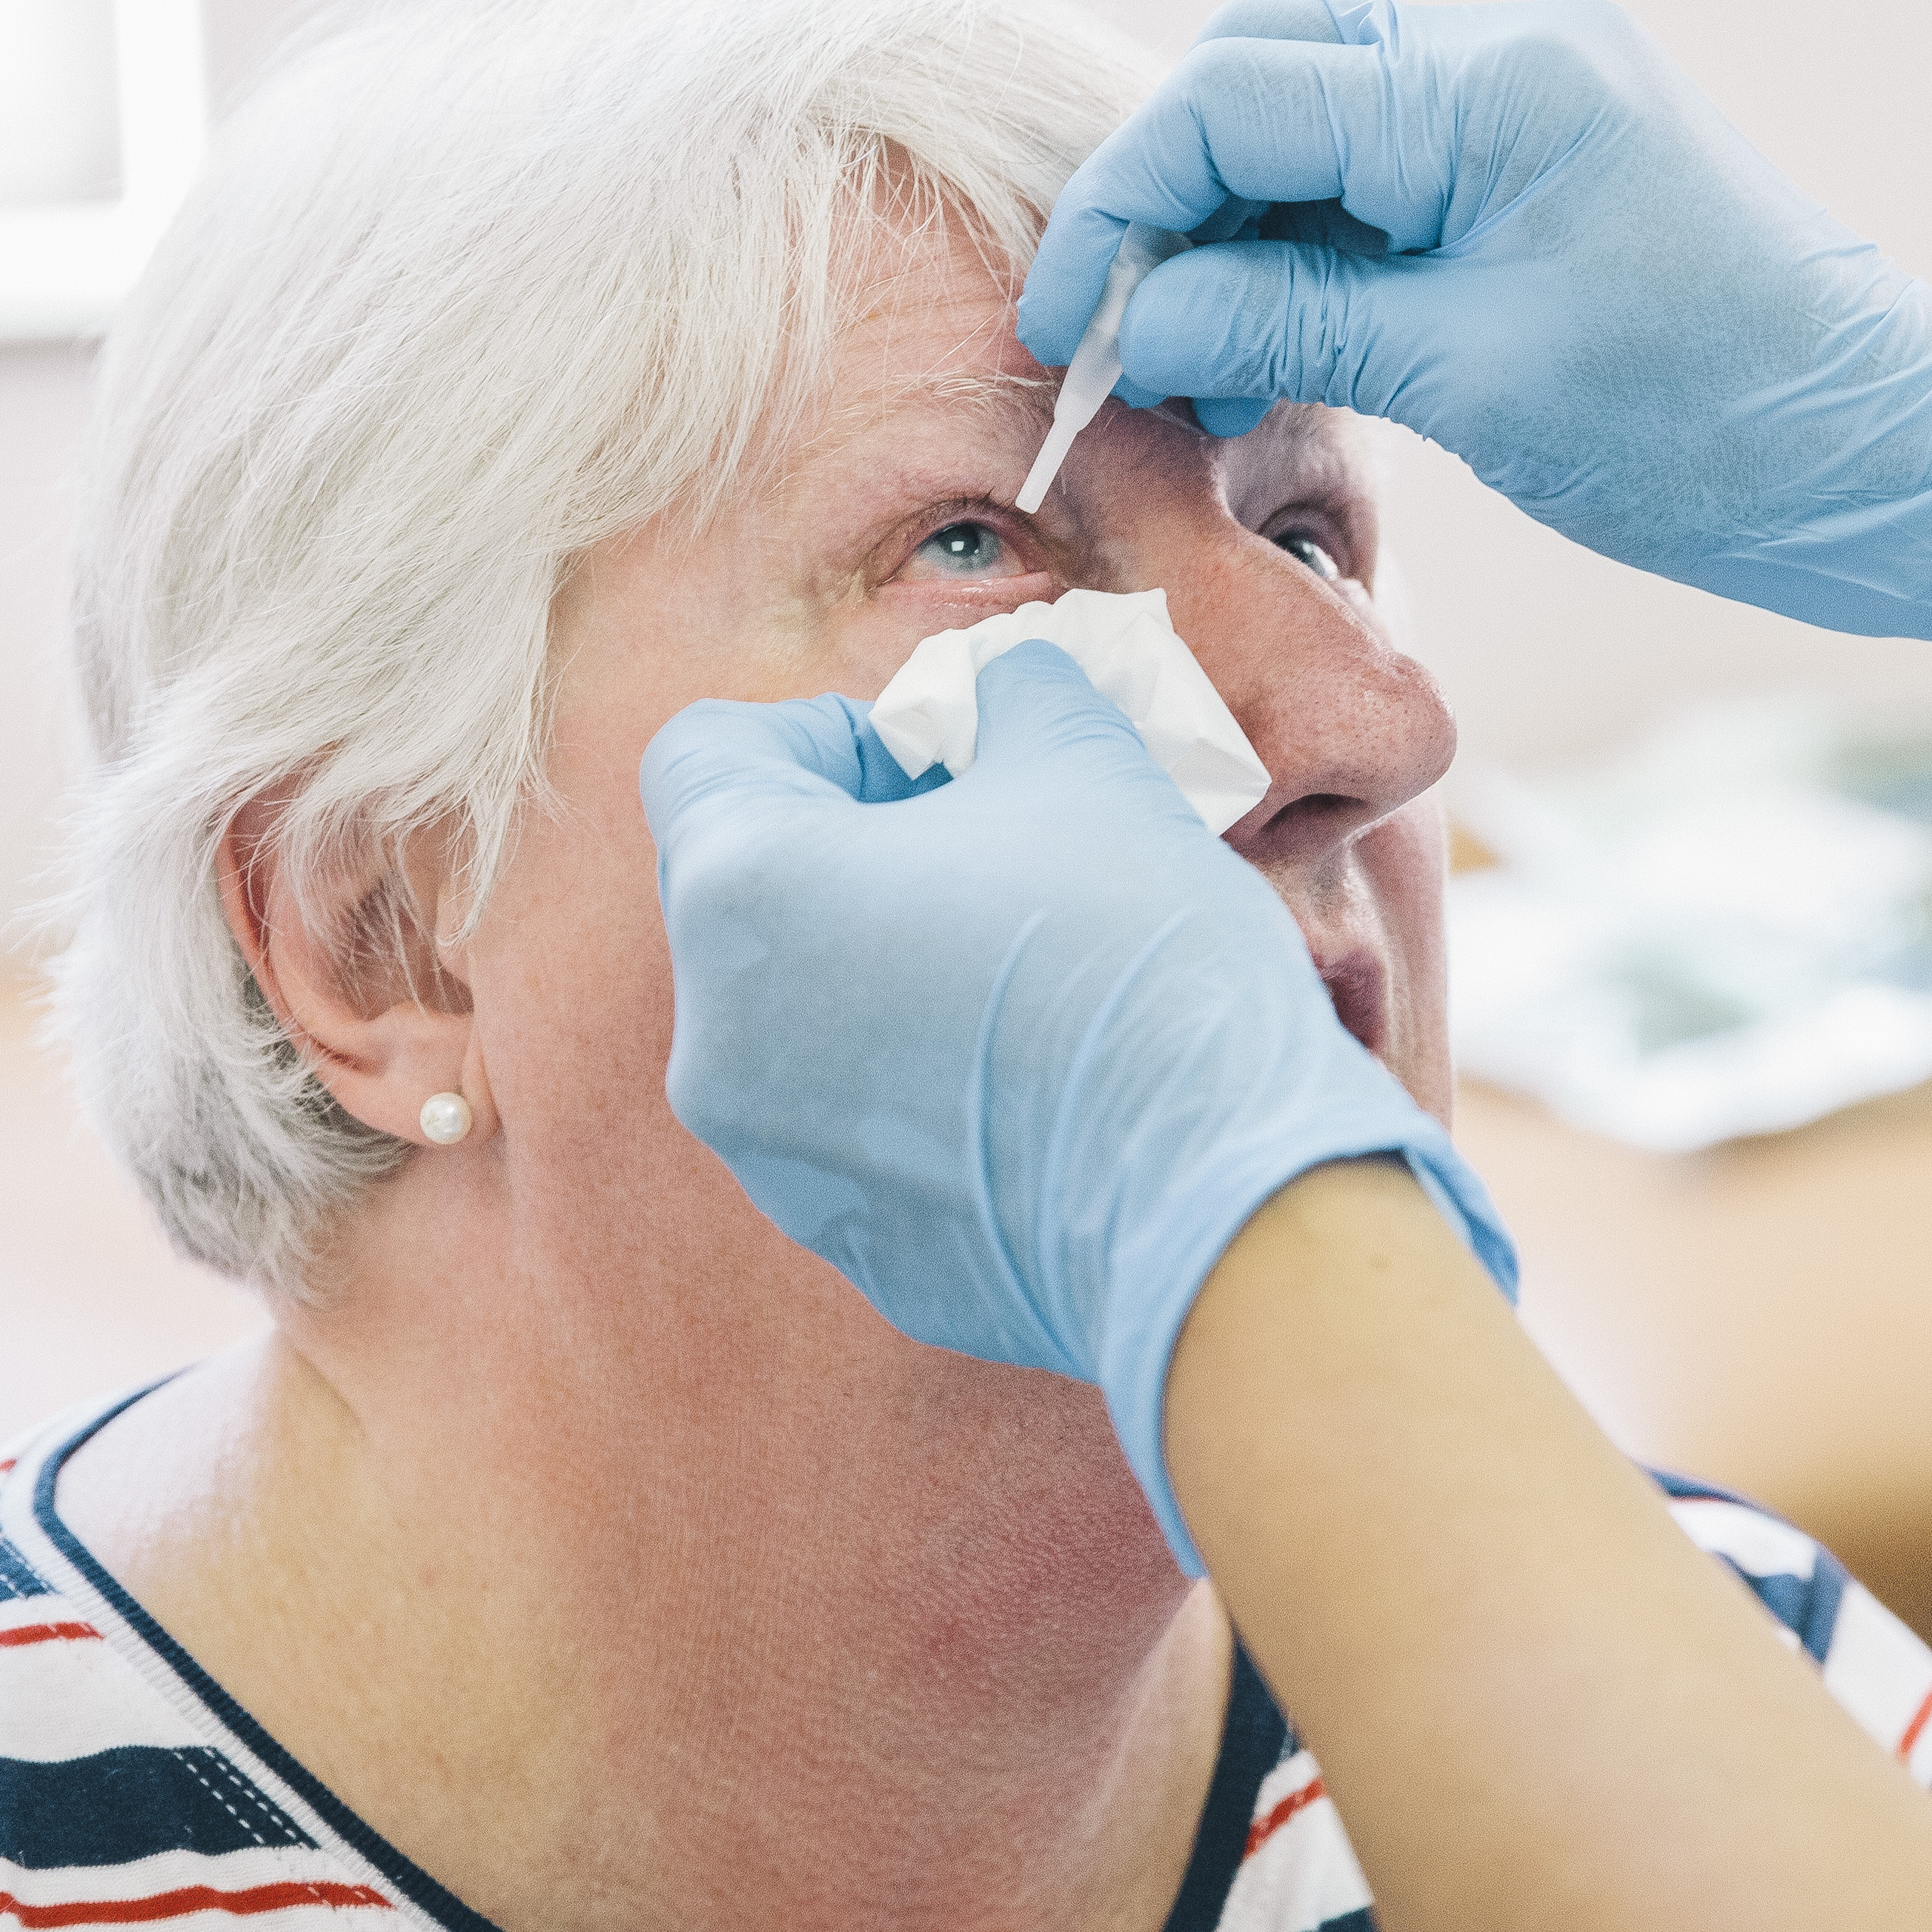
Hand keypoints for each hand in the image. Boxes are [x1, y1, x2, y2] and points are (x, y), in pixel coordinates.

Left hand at [638, 645, 1516, 1567]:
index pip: (706, 754)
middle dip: (857, 848)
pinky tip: (1049, 1078)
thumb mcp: (1086, 762)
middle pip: (746, 888)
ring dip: (889, 963)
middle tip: (998, 852)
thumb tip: (1002, 690)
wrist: (1226, 1203)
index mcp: (739, 895)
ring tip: (1031, 969)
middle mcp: (715, 1039)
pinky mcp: (850, 1241)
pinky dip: (926, 1081)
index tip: (944, 768)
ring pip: (798, 1011)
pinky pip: (858, 1122)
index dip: (828, 733)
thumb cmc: (1140, 958)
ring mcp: (772, 1157)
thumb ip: (1014, 694)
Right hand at [1017, 0, 1931, 728]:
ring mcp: (1532, 108)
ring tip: (1197, 375)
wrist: (1890, 462)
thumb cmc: (1712, 427)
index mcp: (1496, 81)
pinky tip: (1274, 355)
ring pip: (1311, 132)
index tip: (1064, 325)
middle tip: (1120, 343)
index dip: (1124, 205)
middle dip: (1168, 205)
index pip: (1235, 94)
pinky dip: (1307, 261)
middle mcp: (1508, 57)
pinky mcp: (1546, 175)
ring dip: (1233, 241)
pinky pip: (1380, 186)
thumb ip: (1293, 324)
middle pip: (1259, 79)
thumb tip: (1142, 319)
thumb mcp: (1476, 380)